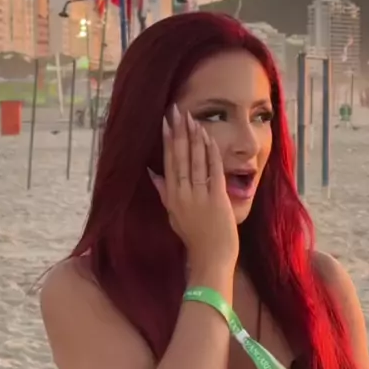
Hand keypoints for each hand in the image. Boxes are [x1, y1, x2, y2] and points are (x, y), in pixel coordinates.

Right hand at [149, 105, 238, 273]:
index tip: (166, 122)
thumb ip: (164, 192)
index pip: (168, 162)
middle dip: (179, 132)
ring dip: (194, 137)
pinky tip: (208, 137)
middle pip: (180, 157)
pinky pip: (213, 170)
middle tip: (177, 111)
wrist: (211, 256)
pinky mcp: (217, 198)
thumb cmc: (194, 236)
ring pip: (195, 160)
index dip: (167, 141)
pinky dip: (211, 152)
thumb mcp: (173, 214)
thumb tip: (151, 173)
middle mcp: (183, 193)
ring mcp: (200, 195)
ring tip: (192, 118)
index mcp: (172, 196)